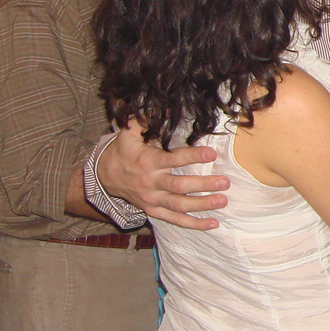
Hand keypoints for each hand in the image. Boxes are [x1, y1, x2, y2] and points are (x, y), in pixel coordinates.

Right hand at [97, 124, 228, 230]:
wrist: (105, 176)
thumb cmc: (123, 151)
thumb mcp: (129, 133)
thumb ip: (145, 120)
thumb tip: (166, 106)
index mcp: (148, 162)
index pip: (173, 159)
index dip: (193, 156)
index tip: (211, 153)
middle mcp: (151, 183)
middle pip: (179, 187)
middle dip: (202, 185)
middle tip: (224, 182)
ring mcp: (152, 200)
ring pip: (179, 206)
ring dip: (202, 205)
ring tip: (223, 201)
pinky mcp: (154, 211)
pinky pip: (174, 220)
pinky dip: (193, 224)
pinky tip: (212, 224)